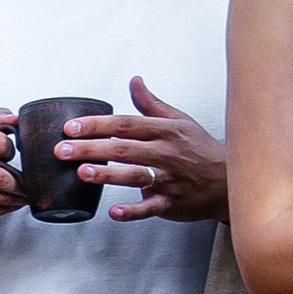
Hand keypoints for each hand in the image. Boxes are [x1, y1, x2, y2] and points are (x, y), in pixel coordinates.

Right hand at [0, 121, 21, 237]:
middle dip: (19, 182)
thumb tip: (16, 118)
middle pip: (2, 176)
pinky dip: (7, 207)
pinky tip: (6, 203)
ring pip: (1, 196)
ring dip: (16, 197)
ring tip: (19, 193)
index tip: (7, 155)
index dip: (9, 150)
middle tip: (24, 181)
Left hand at [60, 78, 229, 223]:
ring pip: (135, 176)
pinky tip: (113, 212)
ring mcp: (168, 179)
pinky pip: (150, 208)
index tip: (71, 127)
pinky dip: (132, 211)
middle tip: (63, 150)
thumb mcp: (179, 121)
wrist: (229, 181)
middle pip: (124, 148)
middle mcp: (165, 153)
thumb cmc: (200, 150)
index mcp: (164, 131)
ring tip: (82, 173)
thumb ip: (152, 104)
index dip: (97, 125)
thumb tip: (134, 81)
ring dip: (108, 175)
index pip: (126, 124)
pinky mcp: (171, 203)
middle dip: (92, 148)